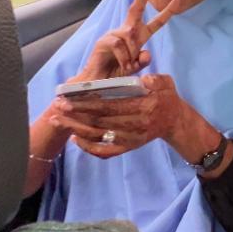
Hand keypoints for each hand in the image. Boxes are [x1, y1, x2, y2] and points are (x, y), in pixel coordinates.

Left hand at [53, 74, 219, 159]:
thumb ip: (156, 80)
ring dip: (76, 129)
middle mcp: (136, 126)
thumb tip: (143, 80)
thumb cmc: (166, 97)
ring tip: (59, 121)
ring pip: (99, 137)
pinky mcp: (129, 147)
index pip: (110, 106)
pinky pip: (106, 151)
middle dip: (76, 115)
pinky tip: (75, 139)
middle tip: (57, 108)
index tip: (69, 99)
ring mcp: (131, 139)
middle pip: (100, 122)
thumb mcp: (166, 83)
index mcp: (144, 108)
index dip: (87, 104)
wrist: (175, 122)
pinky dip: (89, 148)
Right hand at [73, 0, 179, 80]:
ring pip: (131, 35)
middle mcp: (126, 31)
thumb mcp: (135, 69)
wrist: (98, 82)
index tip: (178, 0)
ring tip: (127, 66)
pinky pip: (120, 44)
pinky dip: (124, 58)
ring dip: (132, 53)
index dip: (167, 12)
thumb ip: (143, 62)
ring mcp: (114, 34)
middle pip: (136, 9)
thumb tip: (146, 53)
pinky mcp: (104, 40)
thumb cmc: (116, 73)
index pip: (155, 22)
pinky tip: (121, 65)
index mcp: (138, 37)